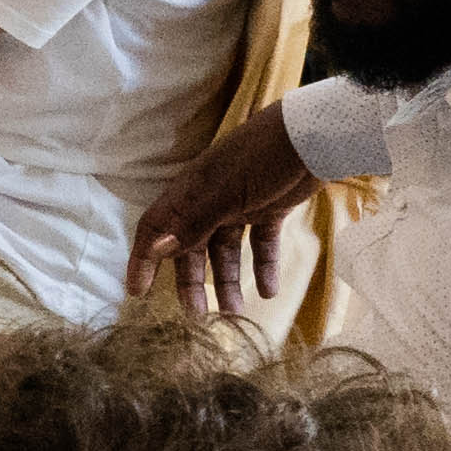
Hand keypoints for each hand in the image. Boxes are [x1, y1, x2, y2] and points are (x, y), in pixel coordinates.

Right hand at [131, 102, 318, 317]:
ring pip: (225, 250)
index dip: (143, 260)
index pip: (156, 228)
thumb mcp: (225, 194)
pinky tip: (269, 290)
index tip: (137, 292)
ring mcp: (240, 205)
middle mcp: (209, 200)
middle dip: (192, 281)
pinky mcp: (269, 208)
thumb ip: (191, 223)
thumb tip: (154, 250)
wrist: (313, 135)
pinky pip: (260, 244)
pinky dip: (263, 267)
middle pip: (191, 247)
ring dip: (228, 281)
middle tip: (197, 315)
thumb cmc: (262, 159)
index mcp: (191, 193)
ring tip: (235, 312)